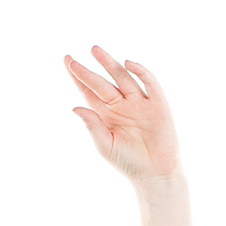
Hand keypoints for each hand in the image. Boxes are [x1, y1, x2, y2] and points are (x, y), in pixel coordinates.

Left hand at [63, 44, 180, 180]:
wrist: (154, 174)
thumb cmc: (128, 162)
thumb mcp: (105, 145)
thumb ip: (92, 126)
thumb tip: (75, 107)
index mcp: (106, 114)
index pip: (89, 91)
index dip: (78, 77)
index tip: (67, 61)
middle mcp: (121, 104)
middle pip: (102, 82)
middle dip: (88, 71)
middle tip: (73, 60)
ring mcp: (139, 102)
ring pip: (122, 78)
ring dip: (109, 64)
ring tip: (95, 51)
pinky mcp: (158, 104)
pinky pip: (149, 83)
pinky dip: (140, 72)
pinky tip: (128, 64)